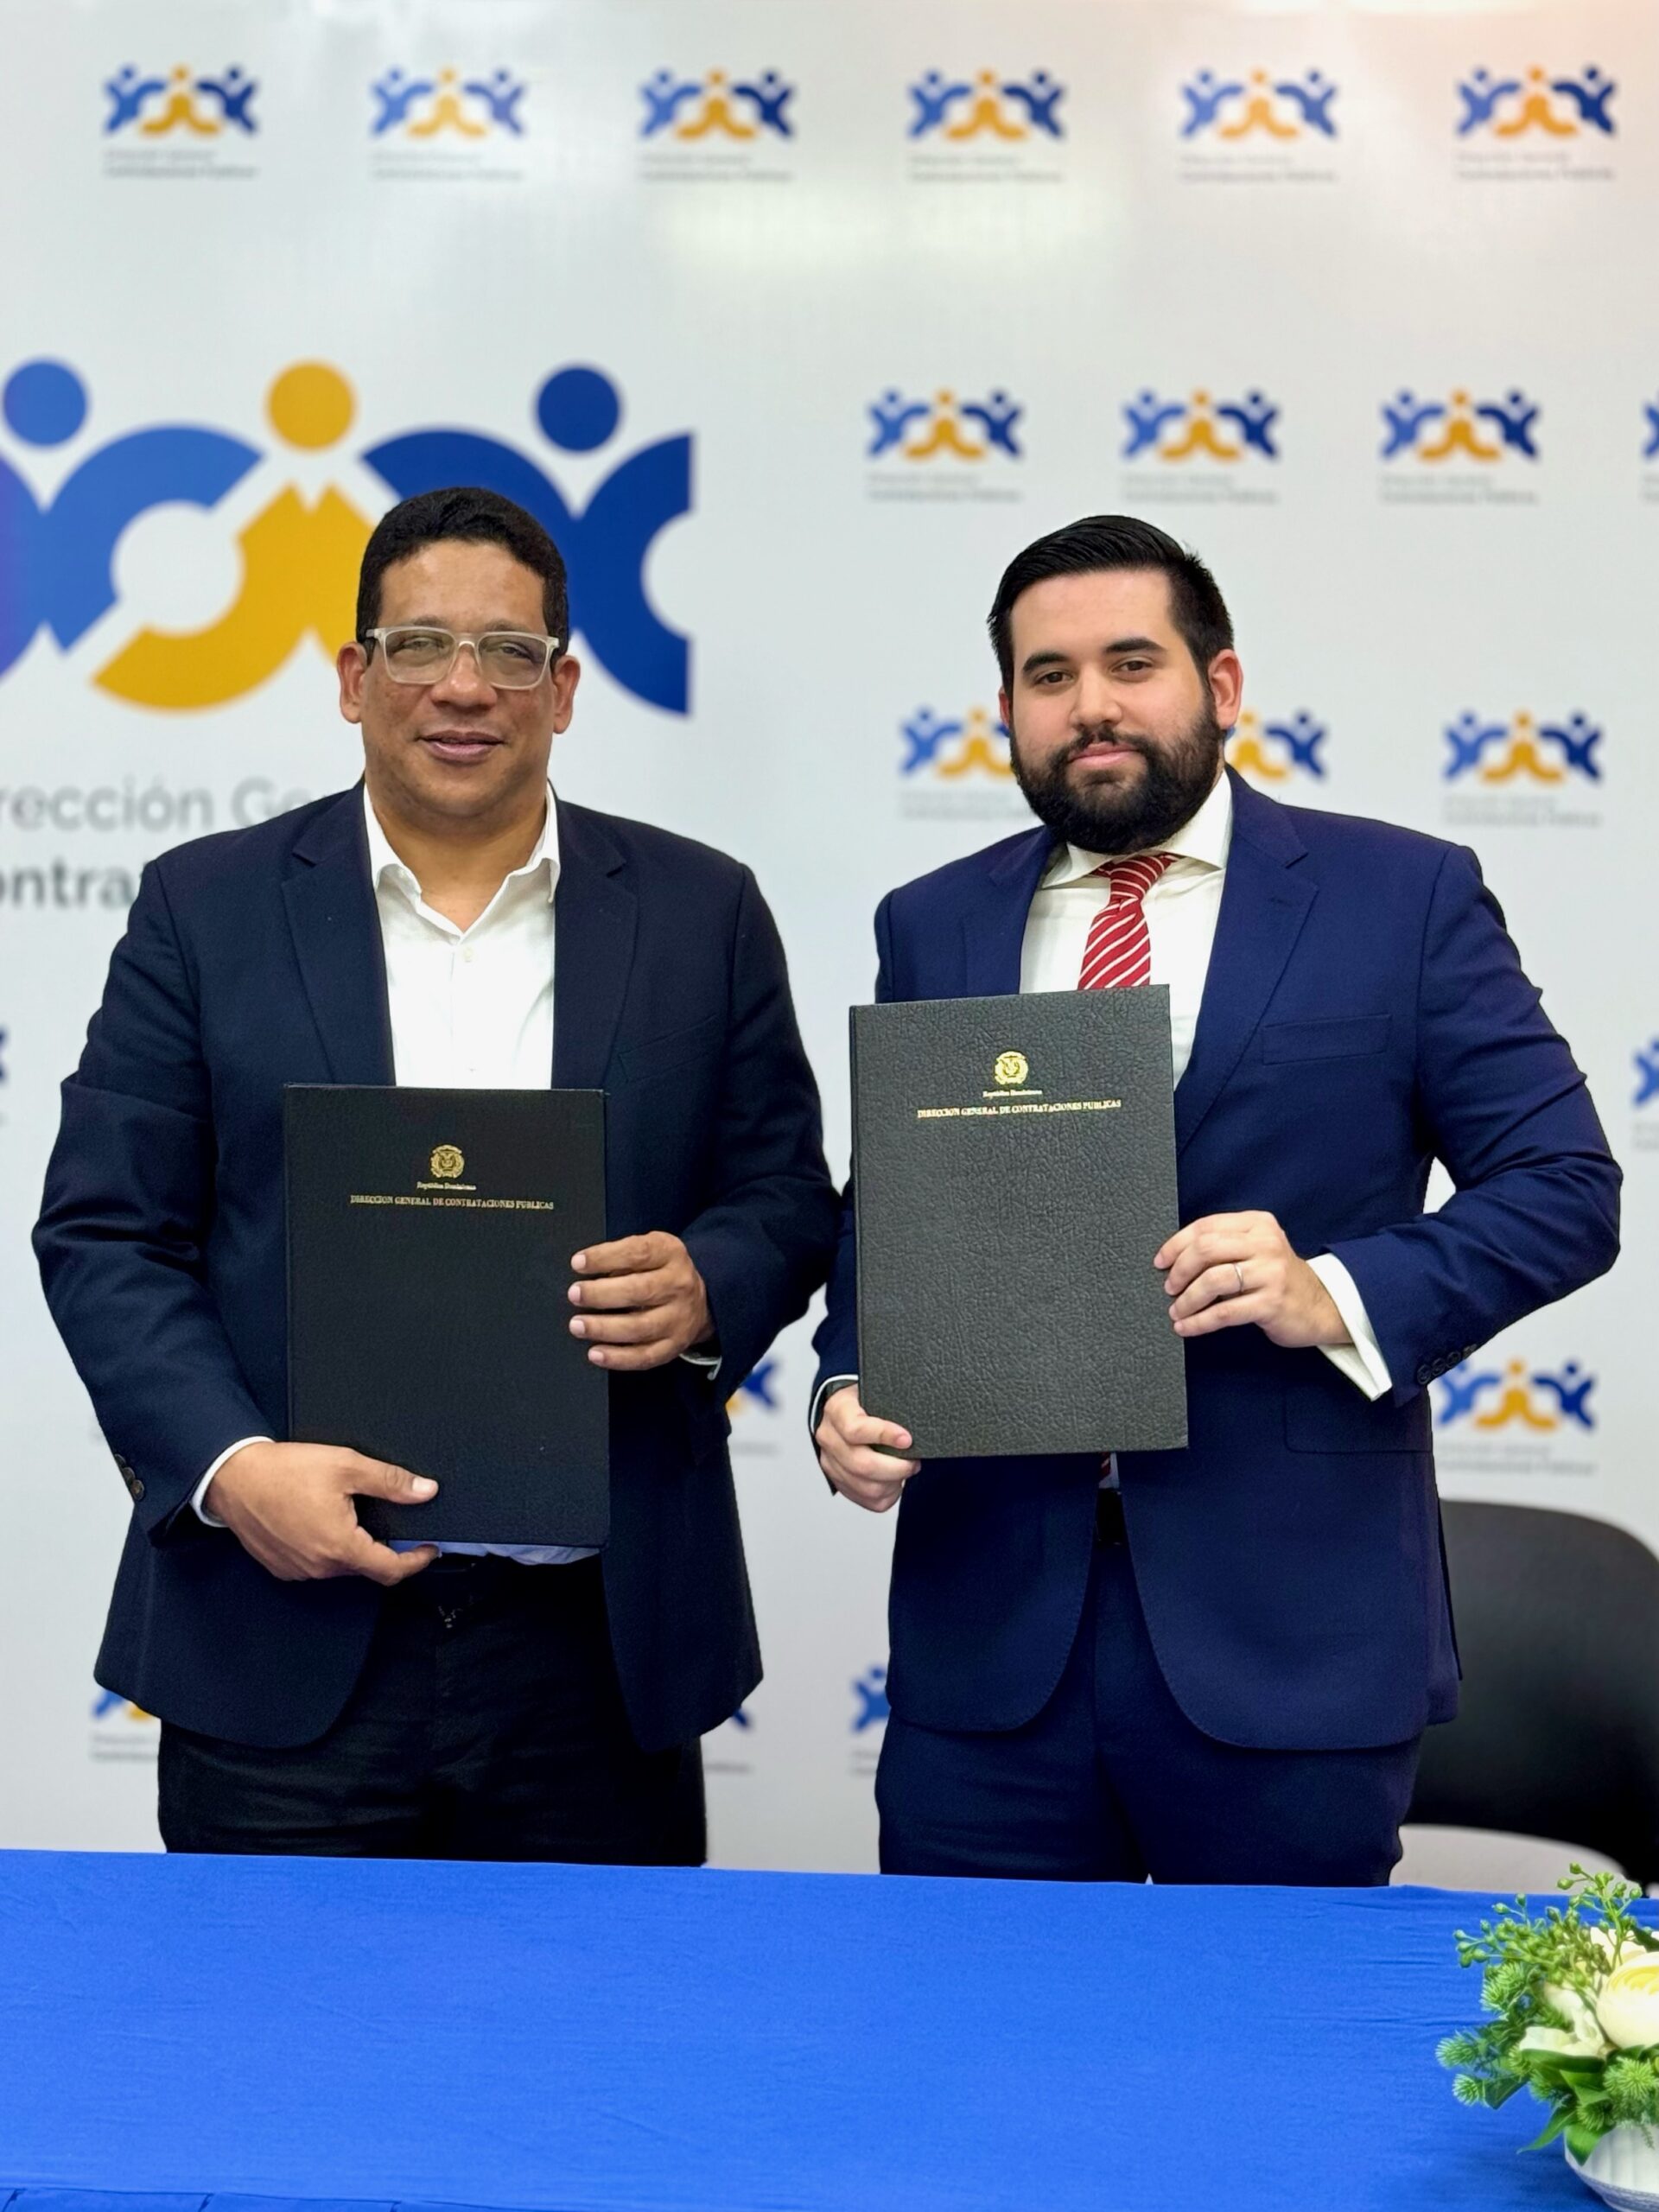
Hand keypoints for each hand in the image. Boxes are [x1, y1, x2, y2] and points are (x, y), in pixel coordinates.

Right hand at [204, 1441, 438, 1585]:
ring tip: (353, 1515)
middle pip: (366, 1567)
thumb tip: (425, 1491)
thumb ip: (390, 1481)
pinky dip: (328, 1548)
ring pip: (340, 1566)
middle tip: (393, 1522)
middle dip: (384, 1548)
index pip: (390, 1570)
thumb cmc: (284, 1471)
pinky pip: (316, 1564)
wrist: (232, 1478)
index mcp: (340, 1546)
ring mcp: (299, 1570)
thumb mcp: (346, 1465)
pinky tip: (323, 1522)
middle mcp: (320, 1566)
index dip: (416, 1561)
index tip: (429, 1549)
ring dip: (353, 1547)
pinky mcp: (281, 1566)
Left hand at [568, 1232, 711, 1371]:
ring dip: (604, 1328)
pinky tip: (595, 1353)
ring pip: (640, 1327)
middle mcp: (679, 1285)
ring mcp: (679, 1319)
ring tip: (578, 1325)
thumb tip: (584, 1269)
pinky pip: (645, 1357)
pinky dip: (618, 1358)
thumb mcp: (649, 1249)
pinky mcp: (674, 1346)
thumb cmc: (660, 1271)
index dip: (605, 1257)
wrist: (699, 1299)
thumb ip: (622, 1256)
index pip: (638, 1253)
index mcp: (670, 1254)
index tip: (578, 1263)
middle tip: (574, 1294)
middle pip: (640, 1291)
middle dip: (601, 1294)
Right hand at [814, 1385, 919, 1513]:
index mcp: (837, 1411)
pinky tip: (894, 1482)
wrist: (840, 1412)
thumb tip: (918, 1422)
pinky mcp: (838, 1481)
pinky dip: (886, 1495)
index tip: (907, 1440)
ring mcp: (830, 1462)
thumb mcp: (873, 1392)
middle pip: (861, 1464)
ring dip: (892, 1483)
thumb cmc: (862, 1402)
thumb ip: (889, 1405)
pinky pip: (866, 1500)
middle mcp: (829, 1438)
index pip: (855, 1429)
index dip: (884, 1435)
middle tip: (913, 1462)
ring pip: (865, 1487)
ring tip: (905, 1471)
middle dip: (896, 1468)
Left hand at [1155, 1212, 1349, 1347]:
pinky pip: (1224, 1312)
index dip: (1176, 1244)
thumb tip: (1175, 1260)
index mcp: (1257, 1224)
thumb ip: (1225, 1246)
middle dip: (1180, 1270)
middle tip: (1168, 1288)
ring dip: (1187, 1299)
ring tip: (1176, 1311)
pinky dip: (1199, 1321)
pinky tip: (1187, 1327)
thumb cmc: (1277, 1279)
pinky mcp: (1271, 1302)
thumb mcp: (1256, 1250)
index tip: (1161, 1261)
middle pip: (1206, 1249)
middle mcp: (1265, 1243)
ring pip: (1213, 1280)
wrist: (1321, 1306)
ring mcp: (1270, 1273)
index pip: (1206, 1226)